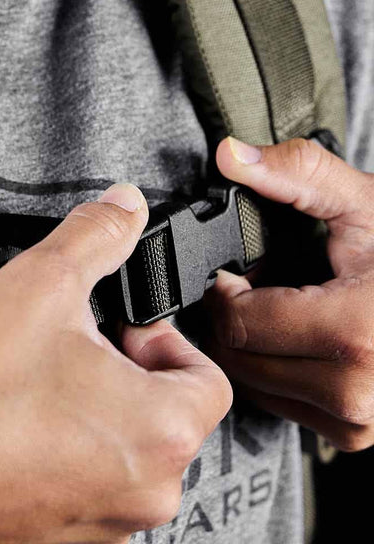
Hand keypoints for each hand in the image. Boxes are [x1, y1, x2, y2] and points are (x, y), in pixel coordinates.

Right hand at [0, 184, 231, 542]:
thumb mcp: (38, 285)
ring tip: (36, 383)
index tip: (117, 328)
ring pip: (124, 447)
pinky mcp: (63, 540)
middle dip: (125, 371)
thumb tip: (125, 207)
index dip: (161, 339)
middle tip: (69, 348)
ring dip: (94, 409)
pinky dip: (66, 448)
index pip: (205, 375)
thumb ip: (96, 236)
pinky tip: (16, 424)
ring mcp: (105, 525)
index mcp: (161, 430)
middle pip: (166, 412)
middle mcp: (146, 490)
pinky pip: (88, 481)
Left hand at [206, 136, 373, 451]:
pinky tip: (298, 340)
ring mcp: (359, 418)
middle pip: (240, 359)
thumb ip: (296, 174)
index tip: (233, 273)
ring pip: (256, 387)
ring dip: (252, 347)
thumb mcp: (365, 205)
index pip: (238, 324)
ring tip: (281, 309)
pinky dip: (276, 374)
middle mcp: (357, 389)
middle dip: (234, 317)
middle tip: (253, 288)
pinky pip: (285, 408)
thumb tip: (231, 155)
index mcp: (354, 333)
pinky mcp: (358, 431)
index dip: (225, 291)